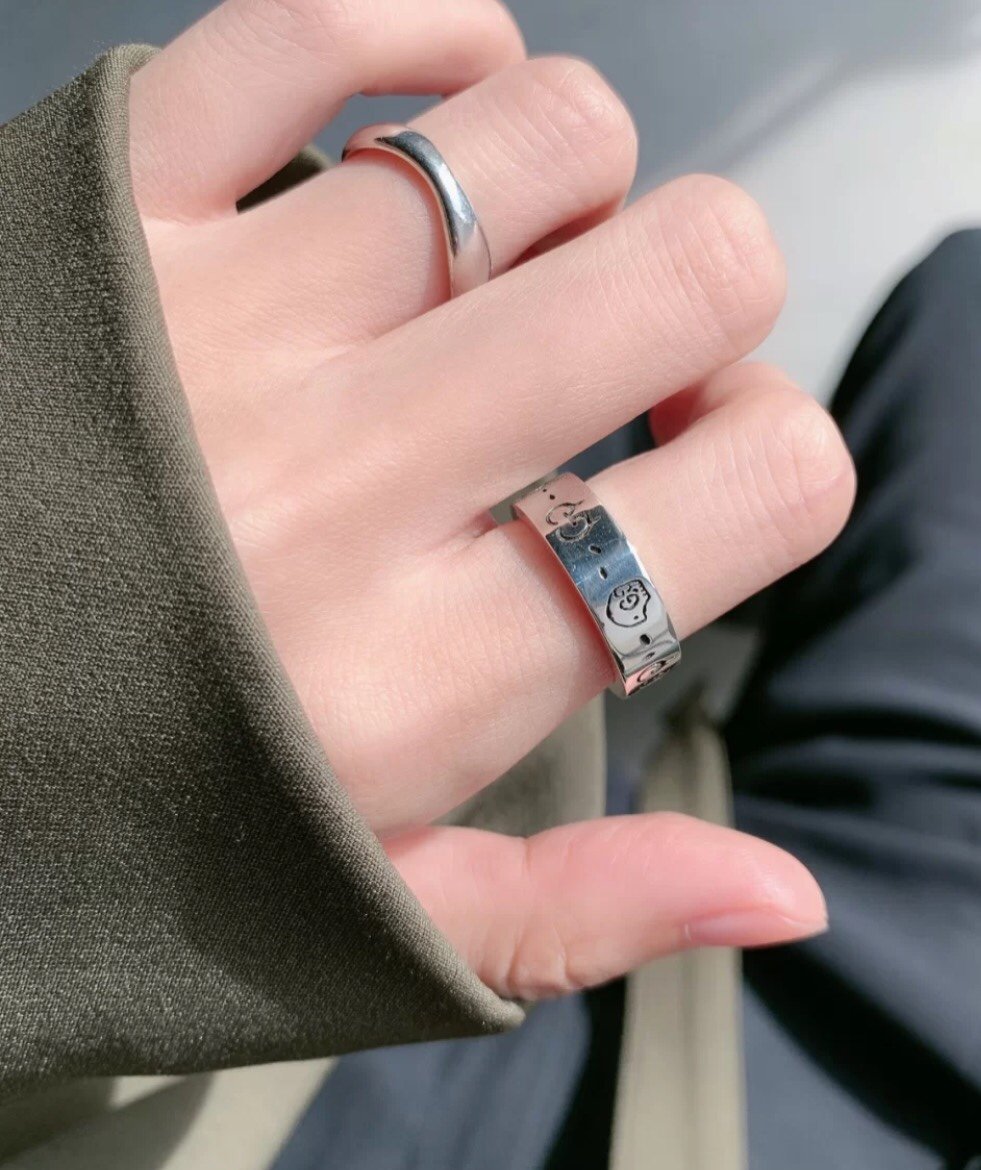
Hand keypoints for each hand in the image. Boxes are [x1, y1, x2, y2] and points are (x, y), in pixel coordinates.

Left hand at [129, 0, 853, 998]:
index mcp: (433, 672)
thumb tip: (788, 894)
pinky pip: (315, 34)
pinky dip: (429, 38)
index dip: (777, 460)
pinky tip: (451, 106)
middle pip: (688, 270)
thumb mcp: (360, 926)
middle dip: (710, 307)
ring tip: (521, 272)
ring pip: (540, 134)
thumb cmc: (112, 852)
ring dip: (585, 191)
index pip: (758, 484)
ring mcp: (225, 327)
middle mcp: (351, 480)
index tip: (701, 477)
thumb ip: (581, 907)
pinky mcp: (105, 218)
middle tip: (631, 366)